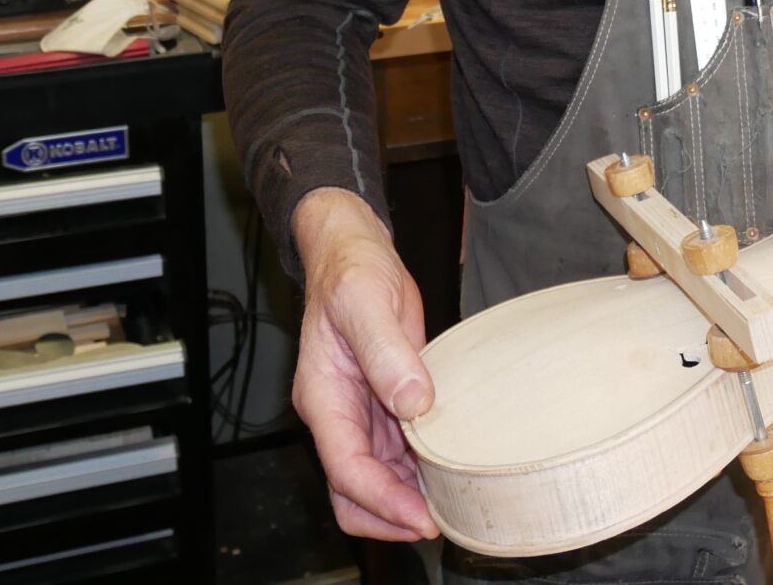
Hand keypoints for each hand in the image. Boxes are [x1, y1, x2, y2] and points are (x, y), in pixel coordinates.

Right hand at [291, 187, 439, 541]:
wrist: (353, 249)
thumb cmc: (352, 270)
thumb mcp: (368, 302)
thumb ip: (388, 354)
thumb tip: (414, 403)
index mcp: (323, 396)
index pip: (347, 468)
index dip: (383, 500)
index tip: (420, 517)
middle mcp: (336, 411)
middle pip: (353, 489)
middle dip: (389, 515)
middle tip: (437, 522)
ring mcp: (358, 409)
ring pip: (374, 476)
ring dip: (405, 495)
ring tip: (448, 504)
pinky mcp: (381, 399)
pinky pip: (393, 450)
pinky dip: (416, 467)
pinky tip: (446, 469)